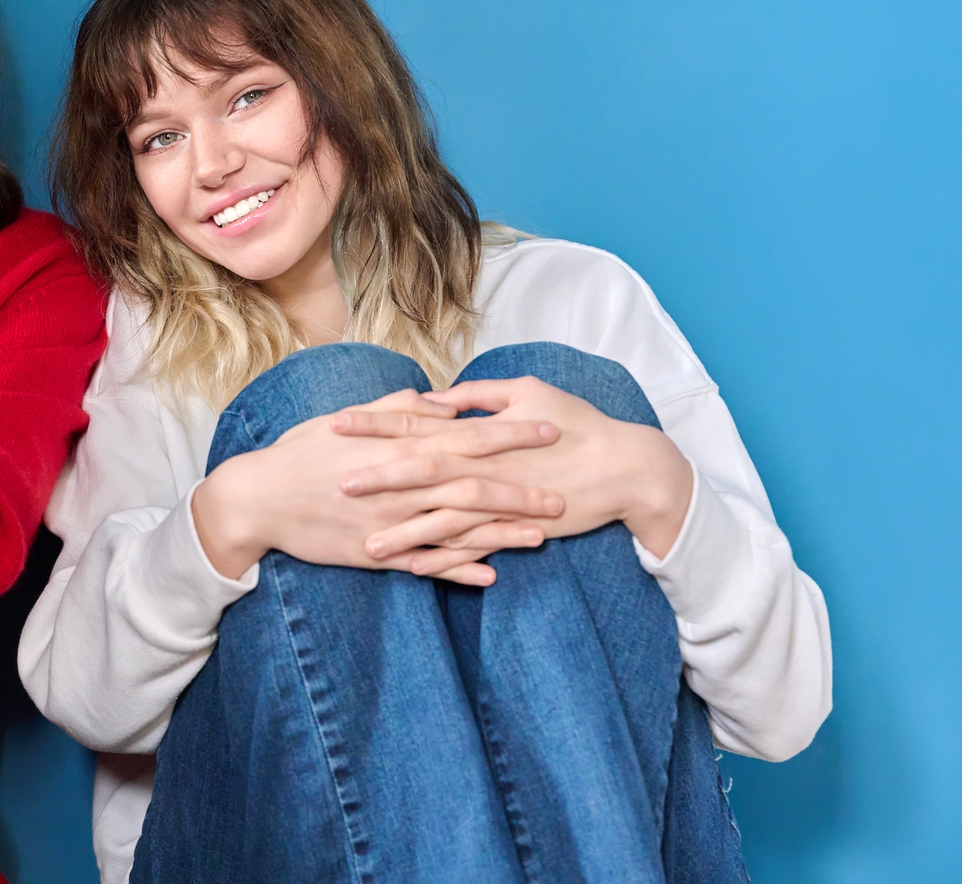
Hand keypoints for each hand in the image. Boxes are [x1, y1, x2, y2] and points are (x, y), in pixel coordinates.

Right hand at [192, 389, 566, 586]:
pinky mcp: (377, 554)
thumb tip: (436, 399)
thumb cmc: (301, 452)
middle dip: (521, 488)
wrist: (259, 498)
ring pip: (458, 528)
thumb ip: (396, 409)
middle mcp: (401, 484)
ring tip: (543, 536)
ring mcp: (391, 522)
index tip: (549, 429)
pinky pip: (426, 565)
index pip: (466, 437)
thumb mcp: (347, 420)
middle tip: (565, 493)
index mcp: (397, 446)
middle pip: (473, 485)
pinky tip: (491, 576)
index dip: (510, 434)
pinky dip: (459, 571)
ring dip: (501, 533)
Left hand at [335, 375, 694, 558]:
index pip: (415, 423)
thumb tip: (434, 397)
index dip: (375, 424)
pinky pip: (474, 548)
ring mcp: (500, 501)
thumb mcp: (526, 392)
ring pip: (442, 519)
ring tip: (366, 545)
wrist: (625, 468)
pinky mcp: (516, 529)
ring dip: (404, 533)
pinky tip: (416, 570)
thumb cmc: (575, 422)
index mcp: (479, 430)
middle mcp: (484, 465)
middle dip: (377, 479)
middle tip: (335, 485)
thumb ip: (476, 395)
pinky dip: (446, 561)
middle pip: (419, 471)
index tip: (336, 423)